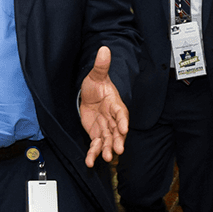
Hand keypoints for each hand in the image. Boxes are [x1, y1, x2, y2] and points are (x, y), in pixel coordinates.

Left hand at [79, 46, 128, 166]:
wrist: (88, 94)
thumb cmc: (95, 85)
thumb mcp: (96, 75)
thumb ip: (101, 66)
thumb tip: (104, 49)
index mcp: (115, 104)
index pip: (121, 113)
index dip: (123, 121)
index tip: (124, 129)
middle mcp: (113, 118)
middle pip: (117, 131)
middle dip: (118, 140)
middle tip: (119, 149)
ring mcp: (105, 128)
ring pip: (108, 140)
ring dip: (108, 149)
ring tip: (108, 158)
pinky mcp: (97, 134)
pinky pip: (96, 145)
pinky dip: (93, 153)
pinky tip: (90, 161)